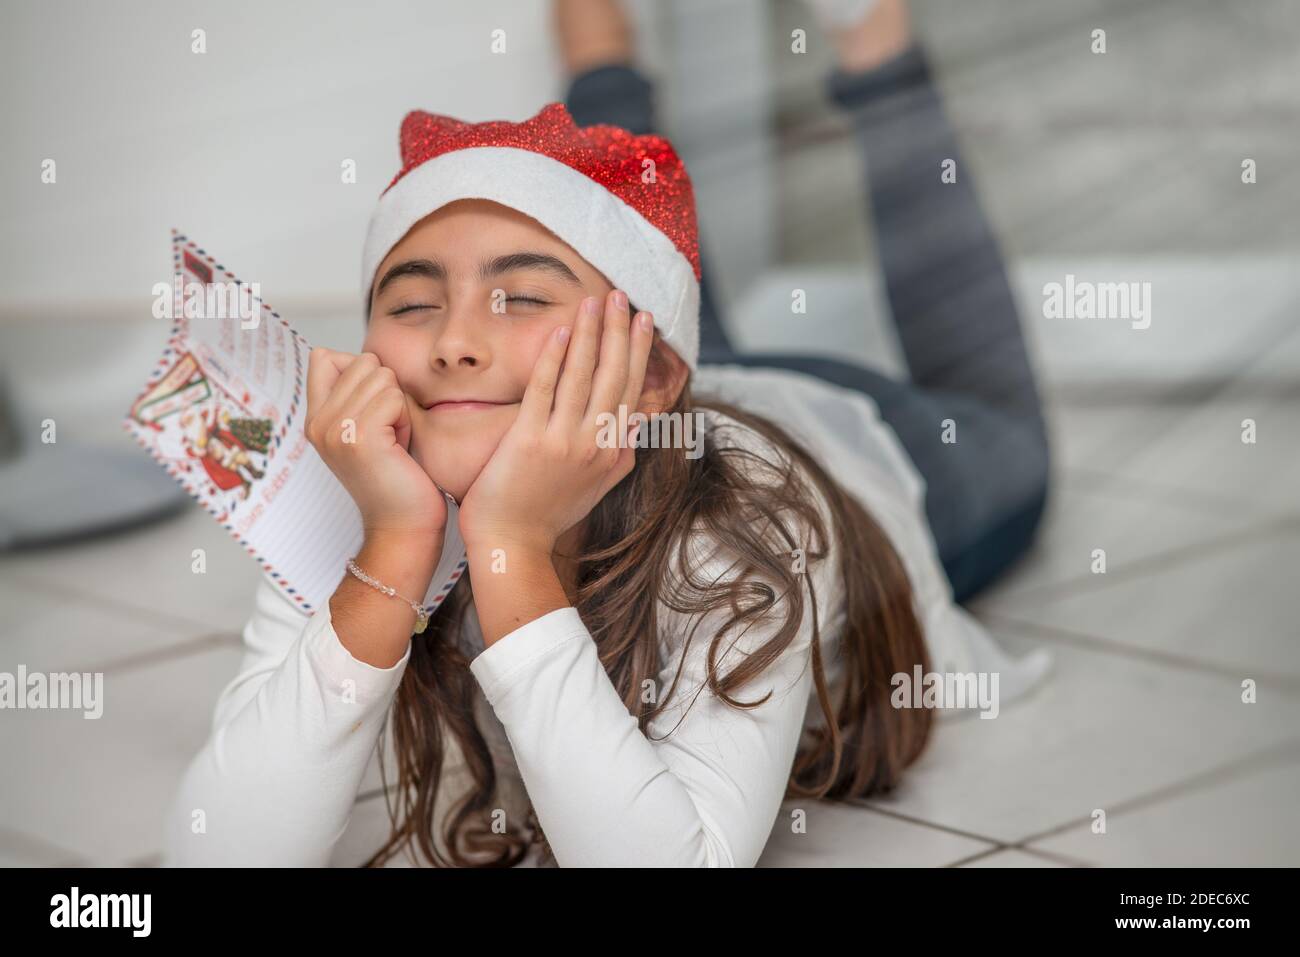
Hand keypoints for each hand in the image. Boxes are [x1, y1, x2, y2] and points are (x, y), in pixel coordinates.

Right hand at [305, 348, 447, 542]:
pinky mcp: (359, 436)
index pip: (323, 356)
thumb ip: (357, 395)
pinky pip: (394, 397)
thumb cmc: (396, 477)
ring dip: (399, 406)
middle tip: (387, 432)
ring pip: (381, 376)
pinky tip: (399, 448)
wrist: (402, 528)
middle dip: (387, 391)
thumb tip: (366, 358)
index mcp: (314, 419)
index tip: (371, 411)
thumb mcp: (365, 429)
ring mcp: (334, 429)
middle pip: (362, 361)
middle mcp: (317, 423)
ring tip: (393, 441)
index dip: (360, 371)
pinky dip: (405, 420)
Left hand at [458, 290, 653, 557]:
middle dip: (619, 331)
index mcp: (612, 450)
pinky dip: (555, 359)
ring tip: (594, 301)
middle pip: (613, 375)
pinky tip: (562, 332)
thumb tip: (640, 418)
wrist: (514, 544)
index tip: (643, 320)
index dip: (638, 351)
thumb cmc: (549, 515)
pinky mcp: (531, 439)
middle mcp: (594, 442)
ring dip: (591, 334)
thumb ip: (621, 452)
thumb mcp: (598, 486)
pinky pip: (545, 390)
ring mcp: (564, 440)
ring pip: (584, 376)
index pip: (631, 388)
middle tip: (620, 296)